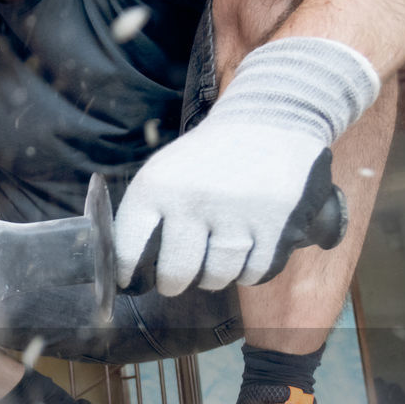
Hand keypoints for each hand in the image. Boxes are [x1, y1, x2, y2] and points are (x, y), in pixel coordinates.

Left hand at [114, 121, 335, 295]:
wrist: (270, 120)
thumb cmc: (206, 159)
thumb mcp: (163, 173)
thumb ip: (143, 217)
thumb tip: (128, 274)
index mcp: (156, 186)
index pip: (129, 251)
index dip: (127, 274)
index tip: (131, 282)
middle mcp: (193, 199)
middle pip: (175, 274)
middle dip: (172, 284)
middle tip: (174, 280)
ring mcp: (237, 212)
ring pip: (216, 277)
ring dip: (213, 277)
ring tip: (214, 258)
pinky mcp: (277, 222)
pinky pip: (254, 273)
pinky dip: (249, 271)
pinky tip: (245, 252)